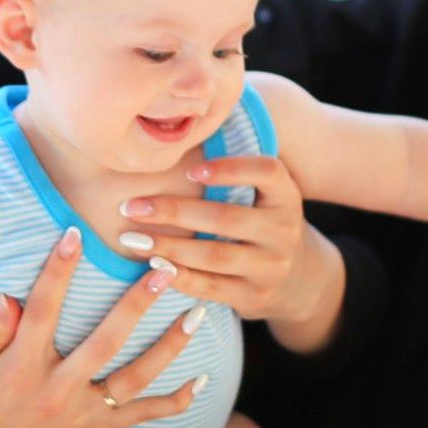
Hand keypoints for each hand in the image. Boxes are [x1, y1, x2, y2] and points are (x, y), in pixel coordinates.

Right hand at [0, 225, 207, 427]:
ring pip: (134, 379)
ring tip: (196, 316)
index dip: (58, 270)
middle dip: (137, 305)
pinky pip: (141, 416)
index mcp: (22, 367)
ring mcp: (81, 413)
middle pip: (105, 342)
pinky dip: (173, 403)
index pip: (43, 309)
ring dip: (168, 347)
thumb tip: (11, 296)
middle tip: (164, 272)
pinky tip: (201, 382)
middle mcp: (57, 389)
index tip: (75, 234)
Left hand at [114, 155, 329, 327]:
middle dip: (173, 211)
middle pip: (225, 217)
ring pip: (213, 254)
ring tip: (131, 237)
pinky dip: (177, 275)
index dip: (230, 168)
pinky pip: (210, 286)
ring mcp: (272, 267)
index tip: (189, 168)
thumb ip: (233, 169)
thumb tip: (180, 131)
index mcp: (286, 196)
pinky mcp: (254, 297)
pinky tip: (151, 265)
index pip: (267, 172)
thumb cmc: (259, 221)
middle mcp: (284, 230)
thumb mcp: (263, 195)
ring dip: (167, 245)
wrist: (295, 278)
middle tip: (131, 206)